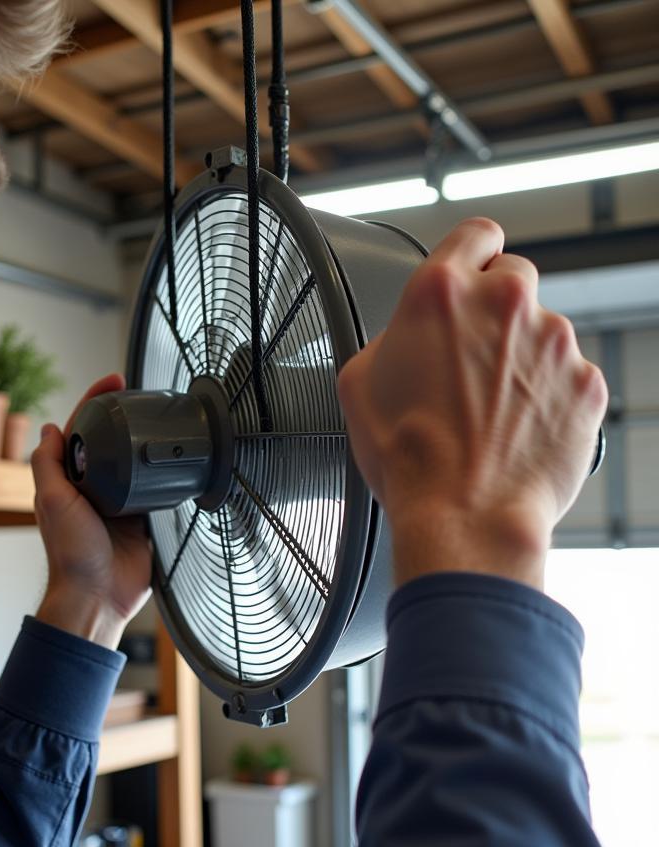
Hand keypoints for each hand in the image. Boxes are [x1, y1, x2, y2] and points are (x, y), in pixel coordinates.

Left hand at [30, 374, 152, 648]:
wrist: (99, 595)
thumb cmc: (71, 554)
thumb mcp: (52, 500)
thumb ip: (48, 464)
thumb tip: (49, 428)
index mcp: (68, 480)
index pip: (81, 431)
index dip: (95, 403)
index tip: (113, 382)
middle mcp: (93, 488)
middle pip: (109, 441)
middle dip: (123, 416)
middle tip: (141, 393)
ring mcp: (118, 502)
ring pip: (132, 462)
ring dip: (143, 441)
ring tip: (160, 416)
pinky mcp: (141, 518)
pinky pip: (153, 489)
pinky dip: (160, 473)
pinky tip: (171, 457)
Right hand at [338, 218, 607, 590]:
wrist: (464, 514)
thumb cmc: (408, 458)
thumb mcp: (357, 385)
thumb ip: (387, 340)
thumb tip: (404, 340)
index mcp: (442, 293)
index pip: (475, 234)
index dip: (473, 253)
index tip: (473, 269)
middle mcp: (505, 304)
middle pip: (513, 278)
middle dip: (493, 311)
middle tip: (468, 360)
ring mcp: (554, 342)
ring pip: (541, 332)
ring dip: (519, 360)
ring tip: (487, 413)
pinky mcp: (585, 383)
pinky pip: (567, 377)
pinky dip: (546, 397)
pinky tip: (514, 431)